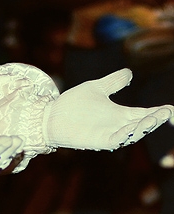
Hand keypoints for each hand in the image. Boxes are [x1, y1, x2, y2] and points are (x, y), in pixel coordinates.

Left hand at [43, 68, 173, 149]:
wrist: (51, 115)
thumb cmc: (73, 104)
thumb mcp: (96, 88)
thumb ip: (113, 82)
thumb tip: (129, 72)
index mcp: (120, 114)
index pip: (145, 113)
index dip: (158, 111)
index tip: (171, 109)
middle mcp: (118, 125)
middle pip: (142, 124)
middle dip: (155, 120)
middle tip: (167, 113)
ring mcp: (109, 134)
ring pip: (131, 134)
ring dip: (143, 127)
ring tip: (154, 119)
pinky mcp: (98, 141)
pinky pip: (114, 140)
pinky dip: (124, 136)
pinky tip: (131, 129)